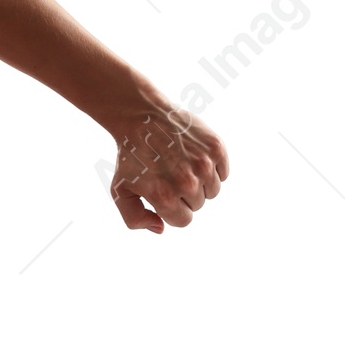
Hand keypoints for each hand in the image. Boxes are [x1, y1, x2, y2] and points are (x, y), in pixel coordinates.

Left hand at [107, 101, 227, 232]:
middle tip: (171, 175)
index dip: (174, 210)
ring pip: (213, 190)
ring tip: (183, 166)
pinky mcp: (216, 147)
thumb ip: (135, 218)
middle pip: (199, 205)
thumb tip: (161, 229)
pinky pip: (224, 172)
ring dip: (201, 183)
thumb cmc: (130, 156)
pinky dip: (213, 169)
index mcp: (164, 197)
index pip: (184, 221)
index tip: (165, 194)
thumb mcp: (120, 191)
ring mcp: (204, 164)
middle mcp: (187, 182)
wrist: (142, 116)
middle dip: (186, 196)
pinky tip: (194, 157)